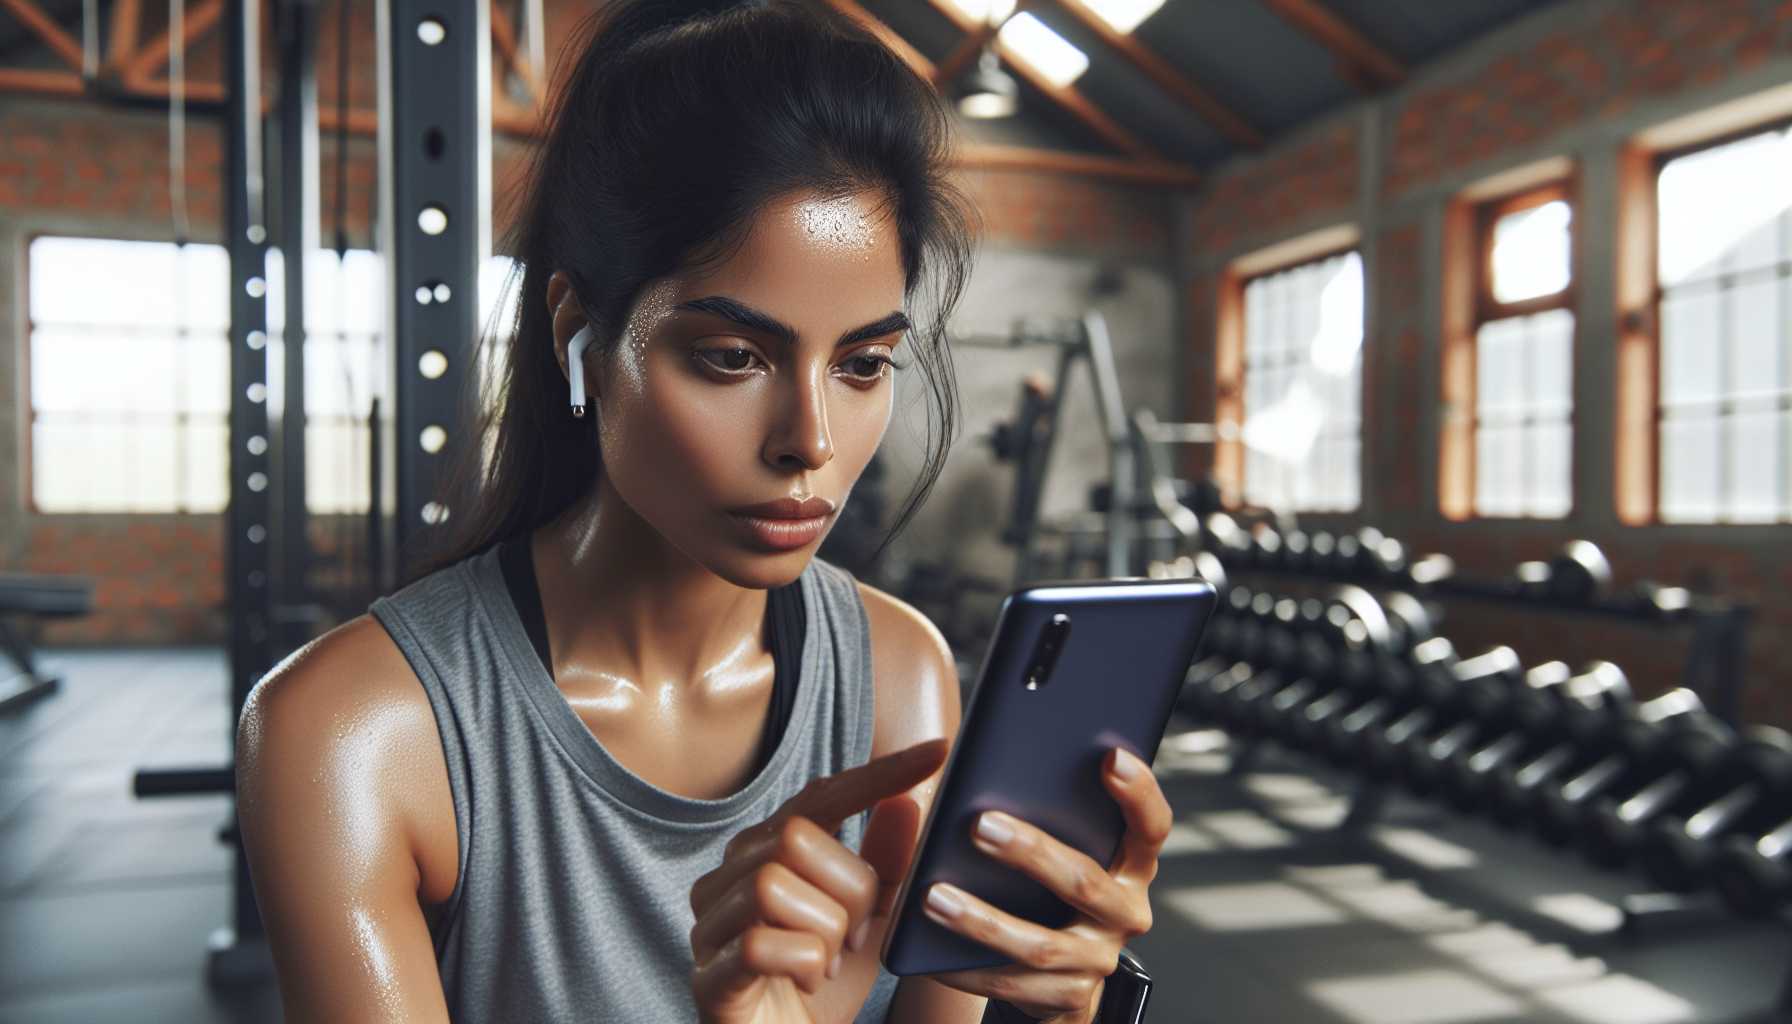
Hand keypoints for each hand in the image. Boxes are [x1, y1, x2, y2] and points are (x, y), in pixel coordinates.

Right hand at [689, 738, 948, 1023]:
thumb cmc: (822, 983)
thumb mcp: (871, 922)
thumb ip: (886, 866)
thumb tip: (909, 802)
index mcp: (767, 849)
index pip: (821, 795)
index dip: (879, 774)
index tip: (940, 752)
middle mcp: (729, 874)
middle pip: (796, 838)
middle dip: (850, 889)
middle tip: (856, 934)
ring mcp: (711, 924)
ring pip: (774, 885)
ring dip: (827, 931)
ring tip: (832, 960)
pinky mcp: (707, 975)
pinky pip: (760, 943)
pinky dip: (804, 963)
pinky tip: (810, 978)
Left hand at [924, 747, 1169, 1022]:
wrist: (1049, 975)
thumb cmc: (1040, 887)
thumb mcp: (1049, 845)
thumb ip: (1030, 805)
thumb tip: (965, 762)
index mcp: (1130, 864)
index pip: (1151, 827)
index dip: (1138, 793)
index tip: (1110, 757)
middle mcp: (1125, 913)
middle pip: (1085, 882)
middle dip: (1032, 853)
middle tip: (981, 825)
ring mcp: (1099, 960)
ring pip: (1042, 944)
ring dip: (984, 921)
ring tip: (934, 896)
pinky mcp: (1070, 999)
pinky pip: (1013, 986)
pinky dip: (968, 969)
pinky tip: (929, 951)